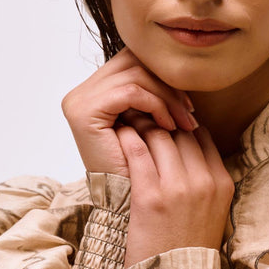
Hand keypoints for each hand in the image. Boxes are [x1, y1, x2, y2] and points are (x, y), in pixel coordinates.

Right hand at [61, 49, 197, 175]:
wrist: (126, 207)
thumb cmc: (141, 170)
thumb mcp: (149, 125)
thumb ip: (155, 94)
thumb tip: (183, 70)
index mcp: (93, 92)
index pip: (133, 62)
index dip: (163, 77)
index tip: (189, 104)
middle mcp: (80, 93)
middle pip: (133, 61)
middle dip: (167, 85)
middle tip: (190, 112)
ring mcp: (78, 101)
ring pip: (136, 75)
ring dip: (167, 98)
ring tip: (184, 123)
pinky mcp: (84, 111)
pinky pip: (130, 92)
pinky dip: (156, 105)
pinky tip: (170, 126)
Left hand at [116, 114, 234, 266]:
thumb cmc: (188, 246)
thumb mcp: (212, 211)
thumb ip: (206, 180)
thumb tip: (190, 149)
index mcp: (221, 183)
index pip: (202, 136)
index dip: (181, 124)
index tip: (165, 121)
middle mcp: (203, 182)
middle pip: (181, 133)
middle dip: (160, 120)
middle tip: (142, 111)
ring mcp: (177, 188)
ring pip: (160, 136)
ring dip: (142, 124)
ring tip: (129, 119)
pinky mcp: (150, 196)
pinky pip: (138, 152)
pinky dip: (128, 139)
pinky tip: (121, 135)